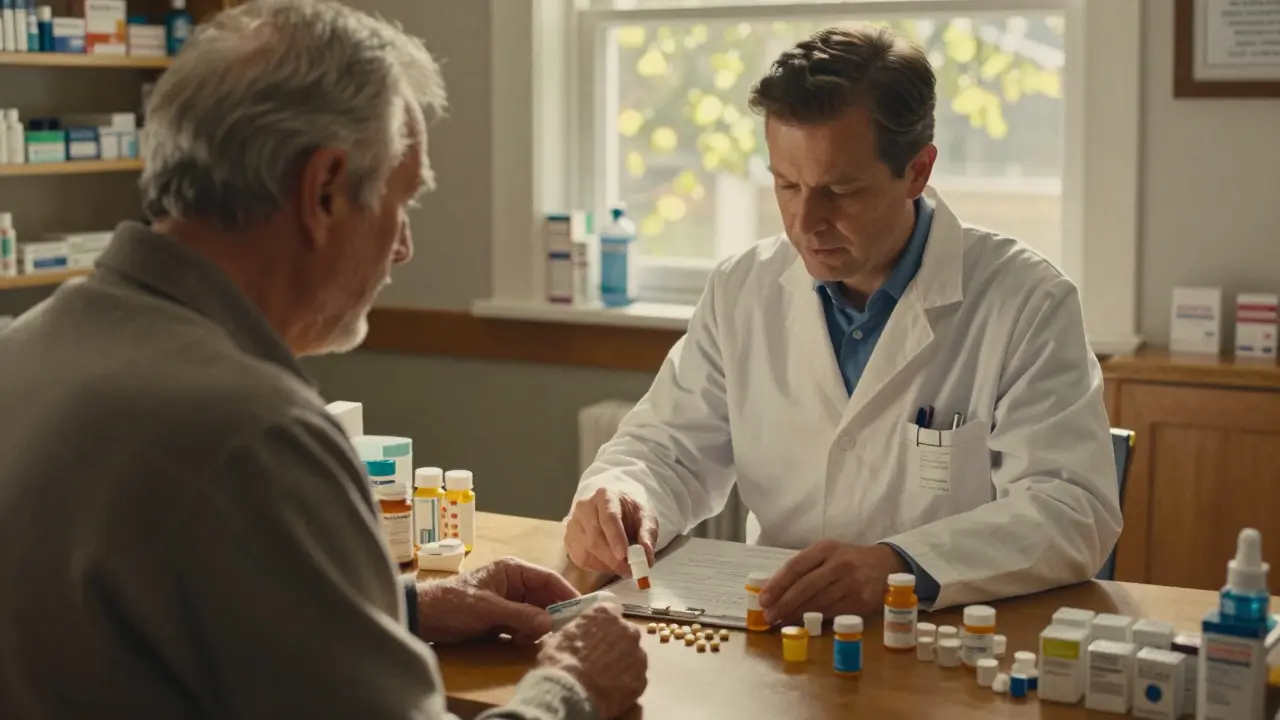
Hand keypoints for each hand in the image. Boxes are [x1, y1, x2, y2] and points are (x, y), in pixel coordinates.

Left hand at [416, 557, 578, 643]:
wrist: (424, 616)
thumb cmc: (455, 604)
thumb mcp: (488, 609)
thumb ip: (521, 616)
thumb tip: (550, 624)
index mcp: (513, 570)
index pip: (549, 579)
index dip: (566, 593)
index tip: (582, 609)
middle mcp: (514, 583)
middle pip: (545, 598)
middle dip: (550, 615)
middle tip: (558, 632)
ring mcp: (508, 601)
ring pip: (535, 614)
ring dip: (534, 628)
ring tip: (525, 638)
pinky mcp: (501, 618)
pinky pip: (523, 626)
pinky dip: (523, 634)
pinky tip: (516, 642)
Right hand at [537, 604, 647, 718]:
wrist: (570, 693)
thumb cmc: (559, 661)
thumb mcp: (556, 638)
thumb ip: (570, 632)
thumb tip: (569, 638)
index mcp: (605, 613)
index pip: (607, 613)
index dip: (599, 627)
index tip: (591, 637)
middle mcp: (627, 629)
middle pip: (624, 634)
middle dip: (614, 644)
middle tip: (598, 659)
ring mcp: (638, 655)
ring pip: (632, 657)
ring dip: (622, 664)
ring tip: (604, 679)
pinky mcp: (641, 679)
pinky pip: (634, 679)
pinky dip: (625, 684)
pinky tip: (610, 692)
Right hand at [564, 488, 657, 575]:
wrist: (615, 510)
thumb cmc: (630, 514)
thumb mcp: (646, 519)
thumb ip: (647, 536)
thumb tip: (646, 557)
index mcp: (605, 496)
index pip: (608, 517)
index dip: (615, 537)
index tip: (624, 555)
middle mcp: (585, 507)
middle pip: (595, 536)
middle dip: (612, 558)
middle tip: (629, 570)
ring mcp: (573, 523)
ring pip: (586, 549)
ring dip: (606, 564)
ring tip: (623, 567)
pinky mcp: (568, 539)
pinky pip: (580, 558)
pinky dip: (597, 566)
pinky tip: (609, 564)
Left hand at [758, 541, 908, 624]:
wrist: (886, 564)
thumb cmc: (849, 560)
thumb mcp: (827, 554)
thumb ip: (805, 567)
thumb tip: (775, 589)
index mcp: (826, 548)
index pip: (795, 567)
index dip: (777, 585)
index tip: (763, 599)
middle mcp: (839, 563)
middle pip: (805, 586)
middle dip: (783, 603)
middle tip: (768, 616)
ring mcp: (852, 582)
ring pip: (818, 602)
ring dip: (796, 614)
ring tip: (781, 621)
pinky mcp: (862, 600)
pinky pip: (833, 612)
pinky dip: (815, 620)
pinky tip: (804, 624)